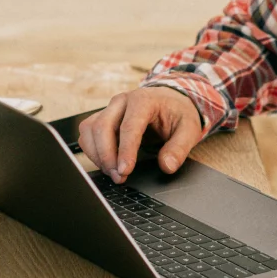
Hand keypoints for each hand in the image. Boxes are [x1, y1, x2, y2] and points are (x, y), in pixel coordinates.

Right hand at [77, 87, 203, 182]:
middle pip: (102, 126)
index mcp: (143, 100)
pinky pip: (87, 133)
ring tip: (113, 173)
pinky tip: (107, 164)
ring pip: (89, 129)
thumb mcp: (189, 129)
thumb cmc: (177, 113)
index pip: (128, 126)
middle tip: (119, 177)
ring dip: (97, 154)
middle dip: (106, 156)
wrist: (170, 100)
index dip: (124, 151)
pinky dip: (92, 151)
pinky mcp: (102, 117)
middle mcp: (122, 101)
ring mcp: (109, 108)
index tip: (125, 171)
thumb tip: (167, 166)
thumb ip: (179, 148)